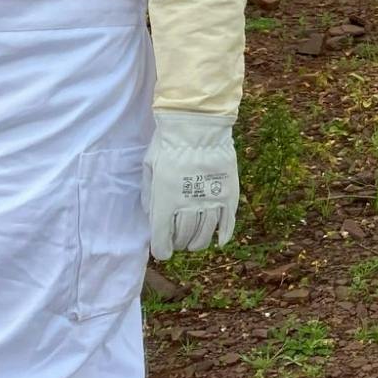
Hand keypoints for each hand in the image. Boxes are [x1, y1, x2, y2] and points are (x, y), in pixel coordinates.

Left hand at [146, 110, 238, 260]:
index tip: (163, 252)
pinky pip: (228, 222)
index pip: (163, 238)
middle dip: (179, 244)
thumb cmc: (169, 144)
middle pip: (184, 237)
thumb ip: (149, 194)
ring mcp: (210, 200)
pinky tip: (219, 241)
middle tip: (178, 242)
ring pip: (205, 233)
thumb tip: (152, 214)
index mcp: (165, 200)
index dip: (162, 250)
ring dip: (198, 243)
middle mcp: (188, 205)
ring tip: (194, 243)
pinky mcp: (228, 194)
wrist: (198, 125)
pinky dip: (224, 235)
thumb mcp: (149, 167)